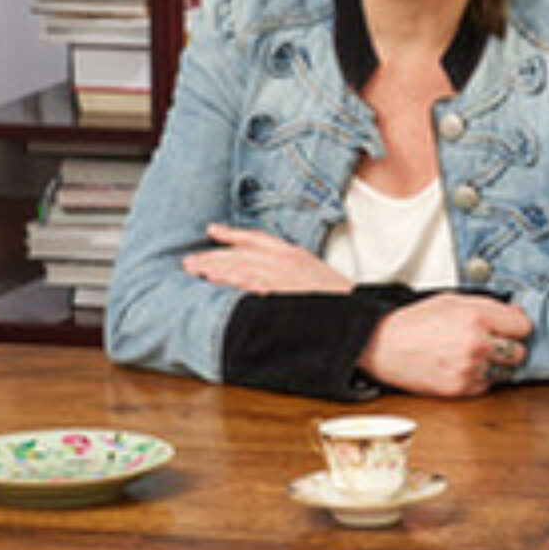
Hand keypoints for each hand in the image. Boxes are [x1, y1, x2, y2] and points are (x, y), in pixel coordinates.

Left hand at [181, 223, 352, 293]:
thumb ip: (294, 272)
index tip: (213, 231)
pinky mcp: (280, 292)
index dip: (233, 234)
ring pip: (239, 265)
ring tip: (191, 269)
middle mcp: (286, 260)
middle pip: (241, 252)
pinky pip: (247, 283)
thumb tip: (274, 278)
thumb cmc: (340, 303)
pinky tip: (211, 280)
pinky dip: (228, 279)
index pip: (258, 238)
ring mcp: (282, 276)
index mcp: (296, 254)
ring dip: (212, 266)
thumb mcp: (317, 276)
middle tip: (189, 259)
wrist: (358, 318)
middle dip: (213, 255)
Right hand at [359, 294, 532, 397]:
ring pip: (505, 372)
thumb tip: (516, 314)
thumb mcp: (452, 300)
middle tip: (492, 343)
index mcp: (476, 317)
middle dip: (508, 347)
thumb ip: (488, 306)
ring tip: (472, 355)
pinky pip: (487, 385)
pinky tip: (462, 367)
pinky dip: (479, 378)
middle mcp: (476, 344)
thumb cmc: (416, 321)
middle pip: (519, 352)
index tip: (509, 328)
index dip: (516, 326)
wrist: (385, 345)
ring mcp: (469, 369)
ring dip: (494, 365)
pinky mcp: (460, 388)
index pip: (523, 327)